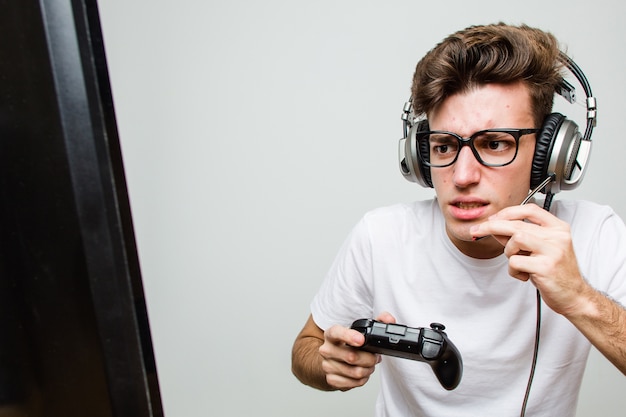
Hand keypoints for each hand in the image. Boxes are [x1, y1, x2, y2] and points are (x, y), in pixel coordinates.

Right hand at [318, 312, 395, 390]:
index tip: (361, 340)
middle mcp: (326, 349)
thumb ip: (378, 321)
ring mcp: (327, 366)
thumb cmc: (349, 344)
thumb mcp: (360, 329)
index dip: (349, 336)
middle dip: (369, 358)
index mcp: (331, 334)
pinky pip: (354, 383)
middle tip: (375, 357)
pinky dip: (363, 379)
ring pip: (355, 372)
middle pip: (351, 357)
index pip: (337, 333)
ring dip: (368, 370)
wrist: (334, 359)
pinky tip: (362, 373)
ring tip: (369, 365)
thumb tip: (389, 320)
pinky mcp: (331, 380)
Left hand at [470, 204, 587, 315]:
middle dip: (491, 227)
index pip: (530, 210)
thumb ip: (520, 236)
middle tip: (476, 231)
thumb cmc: (556, 272)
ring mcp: (553, 251)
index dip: (508, 212)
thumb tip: (494, 226)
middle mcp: (557, 236)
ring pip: (515, 240)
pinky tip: (524, 275)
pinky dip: (513, 270)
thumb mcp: (540, 249)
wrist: (574, 295)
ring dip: (509, 252)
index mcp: (558, 228)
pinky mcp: (545, 266)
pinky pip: (515, 262)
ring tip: (519, 263)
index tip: (493, 219)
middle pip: (517, 224)